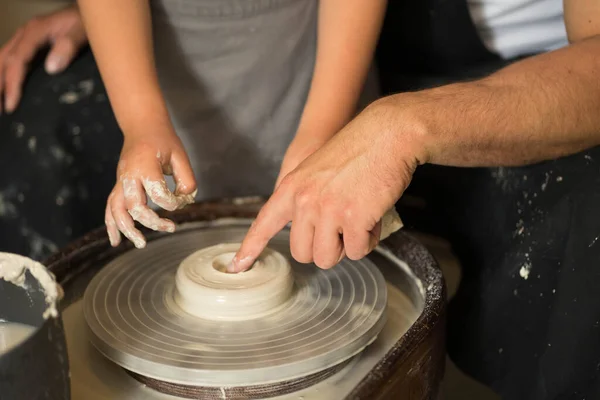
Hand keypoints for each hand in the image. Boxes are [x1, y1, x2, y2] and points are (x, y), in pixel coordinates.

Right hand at [0, 5, 85, 112]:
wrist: (90, 10)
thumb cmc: (86, 22)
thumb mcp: (81, 32)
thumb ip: (68, 47)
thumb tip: (51, 68)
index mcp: (35, 32)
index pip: (17, 61)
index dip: (12, 84)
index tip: (11, 105)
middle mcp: (25, 33)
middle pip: (3, 60)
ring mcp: (26, 36)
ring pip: (3, 58)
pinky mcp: (30, 41)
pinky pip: (11, 57)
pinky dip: (5, 72)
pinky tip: (6, 85)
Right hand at [105, 124, 196, 248]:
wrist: (142, 128)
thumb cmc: (163, 141)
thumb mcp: (180, 155)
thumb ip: (186, 179)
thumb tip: (186, 200)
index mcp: (145, 166)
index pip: (157, 193)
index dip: (172, 202)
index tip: (182, 200)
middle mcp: (128, 175)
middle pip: (134, 205)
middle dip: (151, 221)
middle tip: (170, 228)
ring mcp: (120, 181)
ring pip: (116, 210)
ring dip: (127, 229)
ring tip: (141, 244)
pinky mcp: (118, 186)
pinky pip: (110, 208)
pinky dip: (111, 225)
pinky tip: (115, 241)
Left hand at [231, 99, 425, 270]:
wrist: (387, 133)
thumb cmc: (358, 150)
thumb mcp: (317, 169)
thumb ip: (306, 198)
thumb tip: (310, 231)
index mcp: (292, 187)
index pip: (264, 223)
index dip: (250, 247)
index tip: (238, 266)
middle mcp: (305, 201)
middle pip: (302, 253)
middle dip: (324, 248)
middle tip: (341, 229)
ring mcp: (328, 210)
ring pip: (328, 257)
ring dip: (346, 247)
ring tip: (358, 221)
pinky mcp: (354, 218)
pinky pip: (357, 250)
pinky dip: (368, 241)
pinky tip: (373, 218)